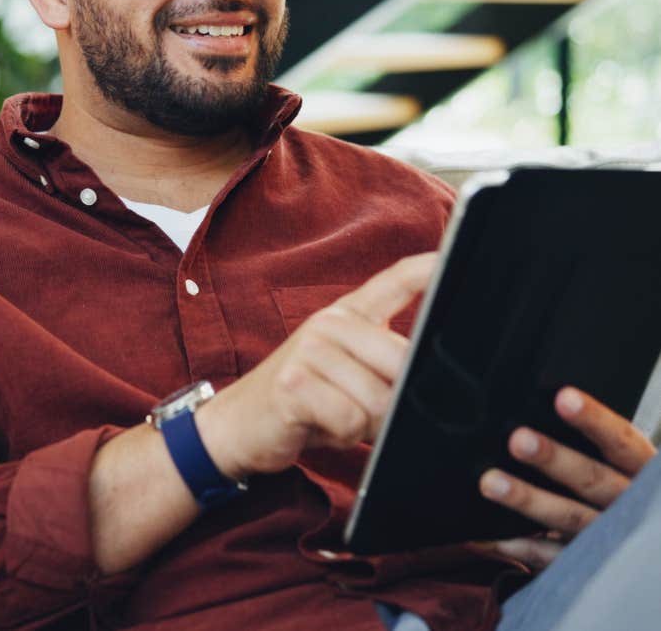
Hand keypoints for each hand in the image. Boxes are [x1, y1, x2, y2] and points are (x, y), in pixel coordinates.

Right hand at [197, 252, 436, 479]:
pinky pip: (349, 419)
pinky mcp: (294, 383)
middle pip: (400, 361)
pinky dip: (341, 435)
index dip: (426, 268)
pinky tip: (318, 424)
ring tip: (333, 414)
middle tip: (363, 410)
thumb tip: (428, 374)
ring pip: (378, 398)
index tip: (452, 256)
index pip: (392, 282)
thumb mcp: (347, 373)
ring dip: (364, 424)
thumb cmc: (306, 399)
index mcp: (347, 315)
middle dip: (394, 402)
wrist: (240, 422)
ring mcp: (309, 350)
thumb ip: (383, 363)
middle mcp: (329, 323)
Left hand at [477, 387, 655, 568]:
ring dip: (528, 500)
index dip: (594, 420)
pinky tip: (490, 535)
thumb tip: (550, 401)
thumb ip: (599, 441)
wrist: (652, 542)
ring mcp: (612, 538)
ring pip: (569, 517)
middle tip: (517, 440)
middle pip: (592, 479)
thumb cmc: (630, 486)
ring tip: (490, 483)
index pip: (621, 440)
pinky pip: (553, 558)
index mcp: (642, 470)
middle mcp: (630, 504)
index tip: (563, 398)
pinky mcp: (591, 564)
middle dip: (554, 459)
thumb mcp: (629, 463)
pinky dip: (520, 547)